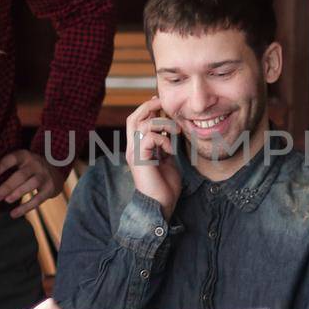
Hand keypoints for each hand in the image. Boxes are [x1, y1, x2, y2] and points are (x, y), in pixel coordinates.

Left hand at [0, 149, 66, 216]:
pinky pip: (37, 199)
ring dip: (18, 193)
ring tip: (7, 200)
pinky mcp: (50, 188)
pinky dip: (25, 207)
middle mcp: (36, 164)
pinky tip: (14, 214)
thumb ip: (8, 168)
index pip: (14, 158)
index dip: (3, 165)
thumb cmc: (30, 168)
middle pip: (21, 175)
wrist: (56, 170)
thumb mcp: (21, 162)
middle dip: (8, 186)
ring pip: (31, 184)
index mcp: (25, 156)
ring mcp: (44, 176)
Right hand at [125, 96, 181, 218]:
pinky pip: (149, 137)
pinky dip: (163, 139)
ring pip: (142, 124)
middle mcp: (133, 148)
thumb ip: (165, 145)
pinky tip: (170, 150)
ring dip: (162, 123)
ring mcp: (134, 154)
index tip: (160, 103)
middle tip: (163, 103)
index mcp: (138, 148)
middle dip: (149, 106)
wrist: (161, 205)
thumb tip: (169, 132)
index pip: (136, 121)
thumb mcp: (167, 160)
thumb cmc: (165, 186)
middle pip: (133, 118)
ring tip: (176, 132)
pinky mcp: (140, 159)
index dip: (147, 109)